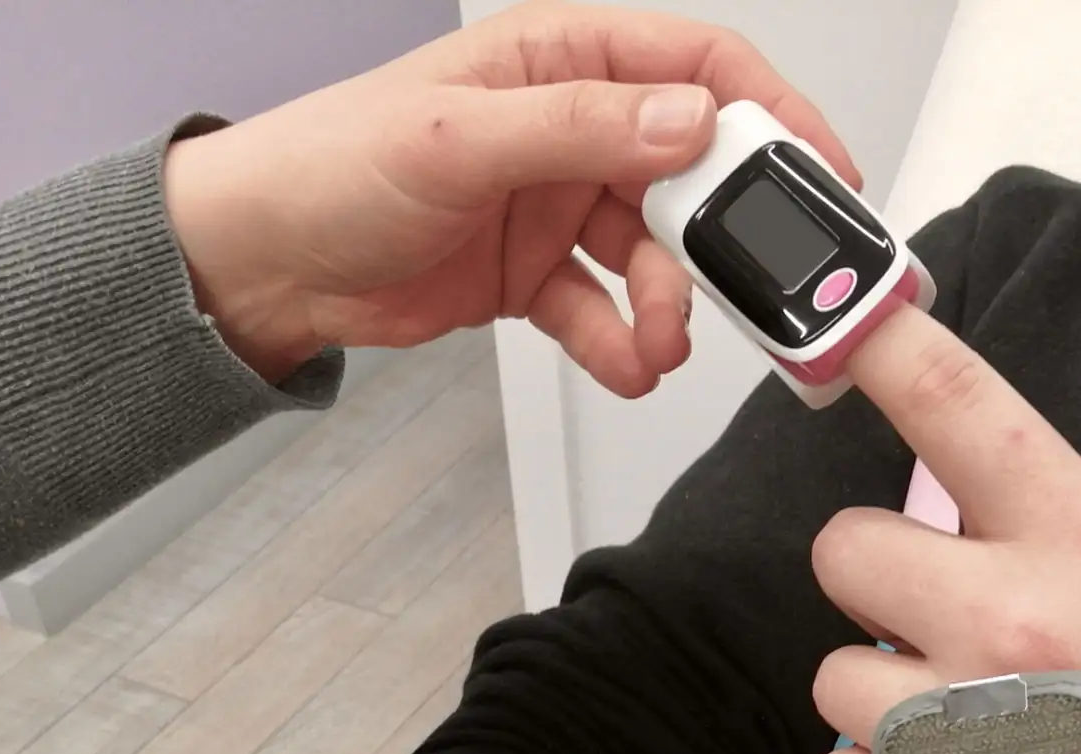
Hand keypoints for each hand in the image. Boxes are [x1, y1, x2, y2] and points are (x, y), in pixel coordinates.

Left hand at [161, 2, 854, 392]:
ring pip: (649, 255)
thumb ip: (580, 127)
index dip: (771, 113)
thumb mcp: (457, 139)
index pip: (694, 67)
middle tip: (752, 293)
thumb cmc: (328, 169)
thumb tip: (690, 122)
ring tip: (658, 347)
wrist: (259, 264)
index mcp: (559, 60)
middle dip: (720, 240)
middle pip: (688, 173)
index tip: (821, 171)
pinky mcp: (532, 275)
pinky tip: (625, 367)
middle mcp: (568, 128)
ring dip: (665, 305)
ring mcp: (553, 205)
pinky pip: (600, 310)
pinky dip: (618, 343)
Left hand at [807, 304, 1080, 753]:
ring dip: (885, 694)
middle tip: (935, 610)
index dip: (882, 347)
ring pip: (837, 673)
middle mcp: (1010, 622)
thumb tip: (1001, 527)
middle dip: (879, 578)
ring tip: (976, 726)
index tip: (845, 320)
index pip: (958, 409)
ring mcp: (959, 721)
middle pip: (845, 548)